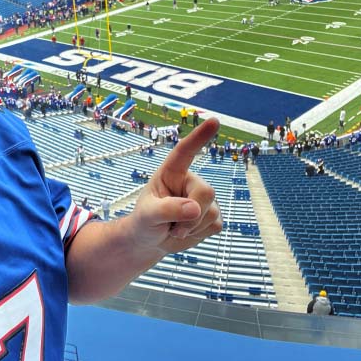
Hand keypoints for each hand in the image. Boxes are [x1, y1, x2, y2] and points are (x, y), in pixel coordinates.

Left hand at [128, 118, 222, 254]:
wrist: (150, 240)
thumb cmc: (144, 221)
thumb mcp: (147, 216)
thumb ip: (167, 210)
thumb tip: (194, 208)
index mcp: (171, 172)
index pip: (185, 151)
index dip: (199, 136)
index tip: (215, 120)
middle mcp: (190, 181)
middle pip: (206, 192)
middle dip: (192, 215)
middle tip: (172, 226)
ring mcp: (203, 198)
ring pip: (212, 212)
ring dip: (192, 228)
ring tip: (175, 228)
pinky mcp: (212, 215)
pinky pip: (216, 226)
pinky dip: (200, 235)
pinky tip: (187, 232)